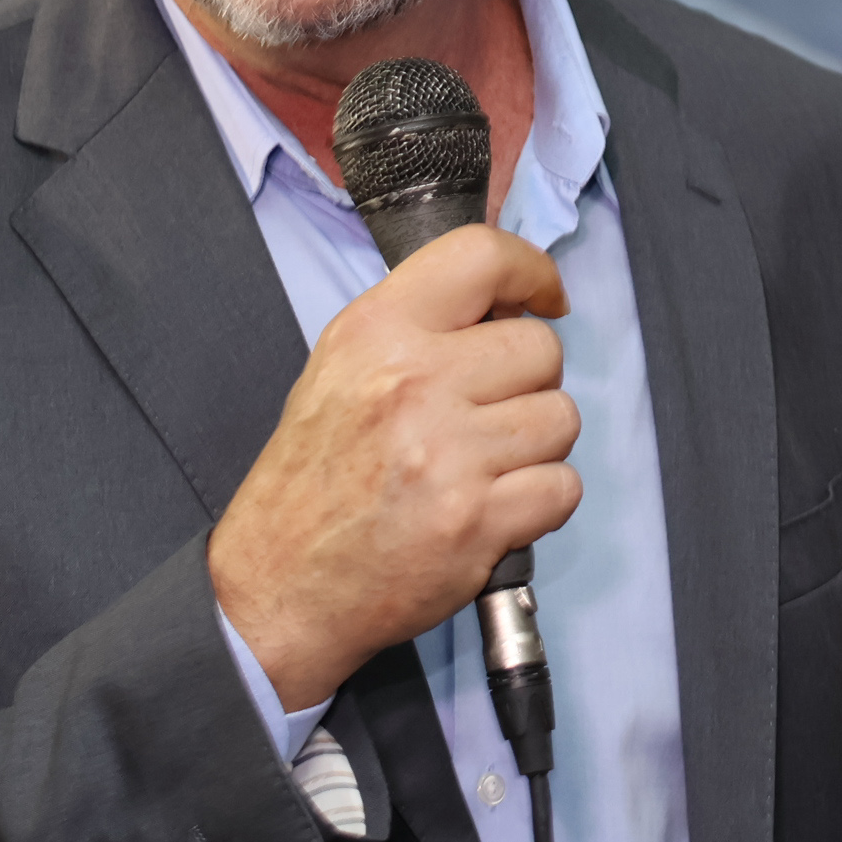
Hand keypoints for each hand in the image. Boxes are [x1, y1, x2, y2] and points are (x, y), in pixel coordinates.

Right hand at [209, 225, 579, 708]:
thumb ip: (422, 327)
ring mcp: (447, 453)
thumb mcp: (342, 368)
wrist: (278, 585)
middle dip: (530, 381)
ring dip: (537, 445)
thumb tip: (513, 304)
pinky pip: (563, 486)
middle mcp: (413, 382)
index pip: (483, 257)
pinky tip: (495, 507)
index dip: (532, 272)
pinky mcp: (476, 520)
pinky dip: (541, 501)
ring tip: (486, 464)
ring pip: (561, 417)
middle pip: (541, 349)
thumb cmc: (313, 478)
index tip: (544, 299)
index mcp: (377, 331)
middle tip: (489, 413)